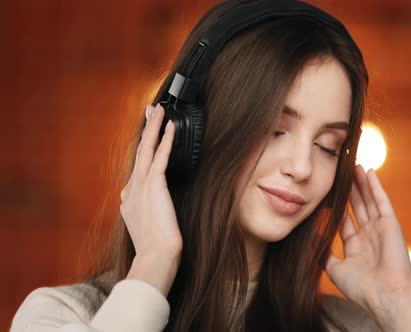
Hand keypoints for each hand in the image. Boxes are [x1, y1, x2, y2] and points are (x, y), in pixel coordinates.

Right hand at [120, 104, 181, 258]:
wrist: (155, 257)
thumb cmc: (156, 247)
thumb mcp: (148, 226)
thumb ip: (148, 211)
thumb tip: (155, 205)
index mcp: (129, 199)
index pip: (137, 167)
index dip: (144, 148)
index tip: (149, 135)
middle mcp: (131, 189)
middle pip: (138, 152)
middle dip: (145, 129)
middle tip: (150, 110)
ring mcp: (140, 186)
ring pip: (146, 149)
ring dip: (153, 127)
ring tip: (157, 110)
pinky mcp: (154, 186)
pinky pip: (160, 156)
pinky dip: (165, 139)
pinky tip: (170, 126)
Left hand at [325, 165, 410, 310]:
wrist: (384, 295)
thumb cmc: (360, 288)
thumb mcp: (334, 269)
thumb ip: (322, 253)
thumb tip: (308, 238)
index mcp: (356, 246)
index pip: (344, 220)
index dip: (336, 205)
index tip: (327, 192)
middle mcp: (369, 235)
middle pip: (357, 206)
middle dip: (350, 190)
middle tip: (342, 172)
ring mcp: (380, 229)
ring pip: (368, 200)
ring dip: (362, 183)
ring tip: (354, 165)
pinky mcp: (390, 224)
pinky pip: (381, 201)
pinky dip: (375, 186)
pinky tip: (369, 171)